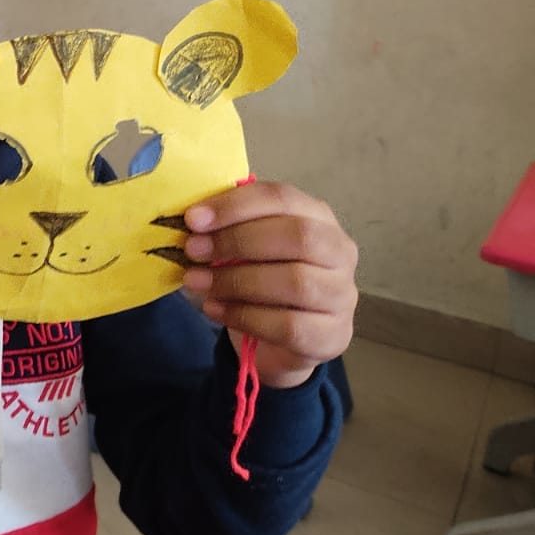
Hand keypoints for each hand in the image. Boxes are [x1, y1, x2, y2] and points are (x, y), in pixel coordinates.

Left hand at [182, 180, 358, 388]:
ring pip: (296, 282)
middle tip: (192, 250)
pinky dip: (245, 317)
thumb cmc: (261, 275)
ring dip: (236, 280)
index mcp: (317, 216)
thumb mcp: (245, 244)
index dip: (235, 206)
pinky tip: (215, 309)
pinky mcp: (332, 335)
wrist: (281, 336)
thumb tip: (192, 221)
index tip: (193, 218)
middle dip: (237, 241)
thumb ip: (227, 227)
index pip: (282, 198)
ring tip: (196, 281)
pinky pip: (290, 326)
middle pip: (298, 236)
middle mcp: (339, 251)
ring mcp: (342, 295)